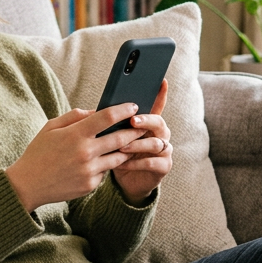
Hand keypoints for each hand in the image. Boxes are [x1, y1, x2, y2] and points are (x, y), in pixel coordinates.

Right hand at [6, 102, 146, 211]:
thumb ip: (75, 116)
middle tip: (143, 124)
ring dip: (127, 149)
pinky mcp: (90, 185)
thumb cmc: (39, 152)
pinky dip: (106, 164)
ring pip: (118, 157)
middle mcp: (85, 152)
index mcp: (75, 134)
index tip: (133, 105)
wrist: (28, 185)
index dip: (123, 110)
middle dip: (135, 130)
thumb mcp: (51, 127)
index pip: (107, 117)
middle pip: (120, 137)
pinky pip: (105, 171)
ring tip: (132, 142)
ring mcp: (89, 171)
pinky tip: (106, 160)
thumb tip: (96, 111)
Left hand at [111, 80, 171, 204]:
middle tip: (132, 120)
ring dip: (138, 144)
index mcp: (149, 123)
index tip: (161, 81)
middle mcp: (160, 134)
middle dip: (146, 120)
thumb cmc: (118, 154)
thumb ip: (111, 123)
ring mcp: (164, 150)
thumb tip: (97, 110)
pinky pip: (153, 163)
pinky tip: (122, 163)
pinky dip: (136, 163)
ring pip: (156, 144)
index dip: (160, 94)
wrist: (126, 181)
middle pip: (159, 122)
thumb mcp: (113, 136)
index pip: (156, 105)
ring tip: (122, 146)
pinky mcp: (163, 167)